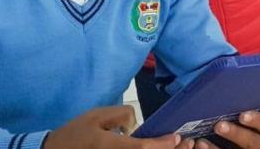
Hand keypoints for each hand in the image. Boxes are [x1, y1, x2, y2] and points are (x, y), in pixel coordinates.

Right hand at [43, 106, 180, 148]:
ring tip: (173, 146)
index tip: (176, 137)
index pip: (143, 148)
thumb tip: (137, 124)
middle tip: (183, 144)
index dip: (163, 144)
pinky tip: (154, 148)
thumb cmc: (76, 134)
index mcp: (110, 146)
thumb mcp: (96, 116)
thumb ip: (120, 114)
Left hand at [195, 112, 259, 148]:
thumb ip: (241, 107)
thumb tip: (223, 86)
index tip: (243, 115)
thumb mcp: (248, 115)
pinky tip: (199, 145)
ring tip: (202, 141)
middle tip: (219, 126)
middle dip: (235, 134)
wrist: (242, 141)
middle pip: (252, 142)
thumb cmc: (245, 121)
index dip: (257, 120)